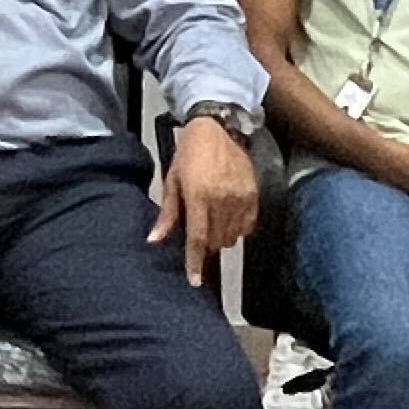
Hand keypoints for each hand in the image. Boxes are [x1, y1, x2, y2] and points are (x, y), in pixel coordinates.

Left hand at [148, 116, 260, 282]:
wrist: (217, 128)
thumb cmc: (189, 153)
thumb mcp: (172, 180)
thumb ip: (167, 214)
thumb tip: (154, 241)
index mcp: (199, 196)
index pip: (197, 239)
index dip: (195, 262)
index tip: (194, 281)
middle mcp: (222, 200)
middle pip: (215, 241)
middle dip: (204, 244)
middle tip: (198, 230)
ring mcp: (241, 199)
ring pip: (231, 237)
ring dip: (220, 237)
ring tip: (212, 220)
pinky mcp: (254, 196)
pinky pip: (247, 227)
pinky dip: (237, 229)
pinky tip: (228, 216)